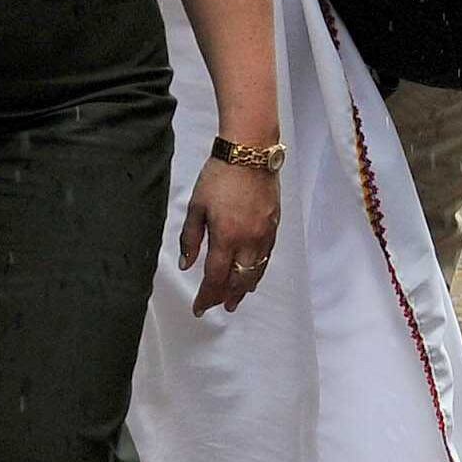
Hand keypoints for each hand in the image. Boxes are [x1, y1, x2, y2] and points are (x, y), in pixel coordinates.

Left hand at [180, 155, 281, 315]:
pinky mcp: (274, 225)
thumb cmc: (220, 175)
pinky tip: (252, 274)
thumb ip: (190, 239)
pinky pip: (267, 257)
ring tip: (236, 299)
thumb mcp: (196, 206)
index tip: (198, 307)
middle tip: (217, 306)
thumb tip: (187, 264)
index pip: (216, 278)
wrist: (250, 153)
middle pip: (238, 280)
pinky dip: (258, 271)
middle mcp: (248, 241)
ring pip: (256, 272)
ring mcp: (264, 234)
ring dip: (244, 288)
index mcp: (226, 237)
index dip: (207, 296)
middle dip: (226, 296)